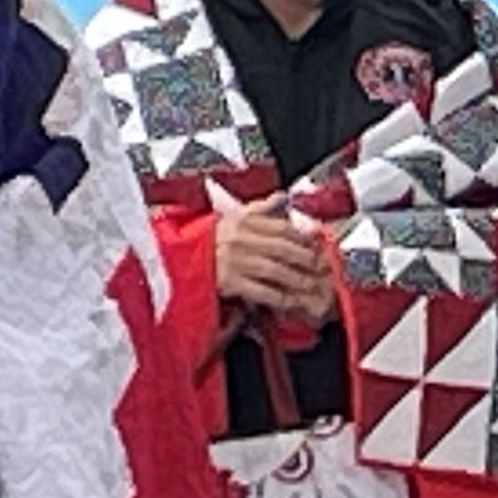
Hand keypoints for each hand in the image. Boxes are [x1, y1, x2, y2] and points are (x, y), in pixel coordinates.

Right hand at [213, 204, 334, 325]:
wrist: (176, 261)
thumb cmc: (206, 241)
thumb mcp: (231, 217)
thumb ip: (260, 208)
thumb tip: (282, 196)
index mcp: (243, 221)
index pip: (283, 227)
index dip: (304, 239)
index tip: (318, 247)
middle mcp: (240, 238)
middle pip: (284, 248)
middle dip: (307, 260)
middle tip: (322, 268)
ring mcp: (235, 260)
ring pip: (277, 270)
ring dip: (298, 280)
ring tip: (312, 286)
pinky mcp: (229, 281)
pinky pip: (262, 290)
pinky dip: (280, 297)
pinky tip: (291, 301)